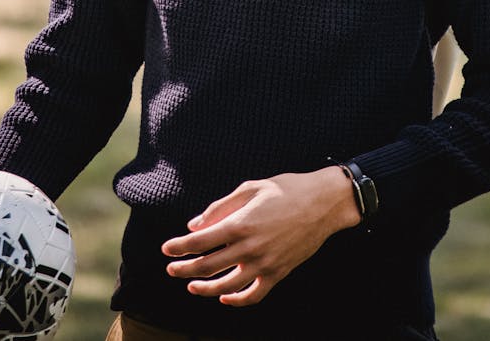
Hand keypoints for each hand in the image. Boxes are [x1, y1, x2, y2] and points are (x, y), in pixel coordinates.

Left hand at [161, 166, 358, 306]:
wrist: (322, 203)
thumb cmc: (285, 189)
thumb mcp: (250, 188)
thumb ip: (220, 207)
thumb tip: (194, 224)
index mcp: (240, 224)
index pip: (200, 241)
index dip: (180, 247)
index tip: (167, 248)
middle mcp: (250, 248)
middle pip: (208, 266)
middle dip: (184, 268)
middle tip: (171, 268)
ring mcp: (265, 264)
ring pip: (227, 285)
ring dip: (205, 288)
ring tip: (191, 285)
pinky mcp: (278, 273)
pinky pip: (254, 295)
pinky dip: (237, 300)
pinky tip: (225, 296)